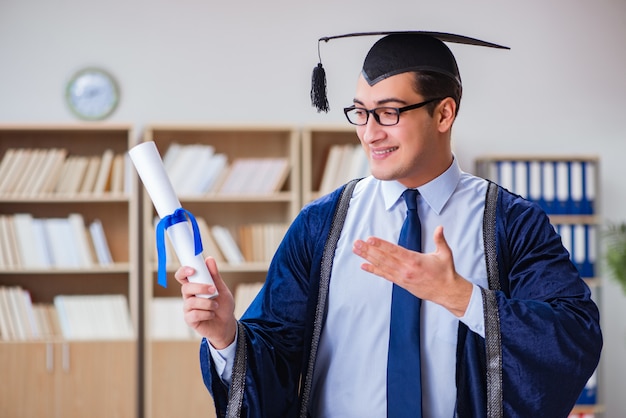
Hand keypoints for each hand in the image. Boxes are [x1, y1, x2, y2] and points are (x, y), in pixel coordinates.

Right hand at [174, 256, 236, 348]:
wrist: (227, 324)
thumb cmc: (223, 305)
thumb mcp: (222, 289)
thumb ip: (215, 276)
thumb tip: (209, 259)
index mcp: (194, 286)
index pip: (182, 276)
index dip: (183, 271)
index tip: (192, 270)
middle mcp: (189, 296)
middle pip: (185, 288)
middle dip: (200, 288)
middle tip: (213, 290)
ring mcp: (188, 308)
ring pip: (191, 302)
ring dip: (207, 303)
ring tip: (216, 305)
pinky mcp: (190, 320)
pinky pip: (194, 314)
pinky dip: (206, 313)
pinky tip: (212, 314)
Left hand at [352, 225, 472, 316]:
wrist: (447, 292)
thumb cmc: (445, 273)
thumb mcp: (445, 254)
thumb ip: (440, 240)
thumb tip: (439, 228)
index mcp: (415, 260)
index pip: (394, 251)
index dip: (381, 245)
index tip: (370, 239)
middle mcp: (406, 269)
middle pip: (383, 258)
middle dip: (368, 250)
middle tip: (357, 243)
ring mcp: (402, 277)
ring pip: (382, 266)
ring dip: (368, 258)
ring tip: (356, 251)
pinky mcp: (401, 283)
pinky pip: (385, 276)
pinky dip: (374, 271)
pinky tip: (364, 266)